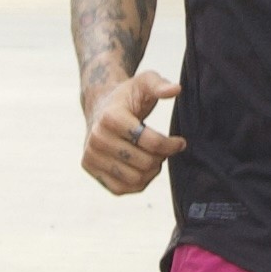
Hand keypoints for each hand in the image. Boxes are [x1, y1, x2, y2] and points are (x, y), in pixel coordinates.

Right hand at [81, 71, 185, 195]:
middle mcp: (97, 138)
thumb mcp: (144, 83)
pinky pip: (121, 188)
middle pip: (144, 162)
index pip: (151, 142)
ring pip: (134, 179)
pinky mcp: (90, 168)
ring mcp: (91, 155)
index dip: (171, 144)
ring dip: (151, 171)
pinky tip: (142, 167)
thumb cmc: (128, 97)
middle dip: (161, 157)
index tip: (180, 142)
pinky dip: (138, 183)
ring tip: (154, 158)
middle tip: (165, 150)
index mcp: (110, 117)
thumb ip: (160, 84)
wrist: (101, 108)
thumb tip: (176, 90)